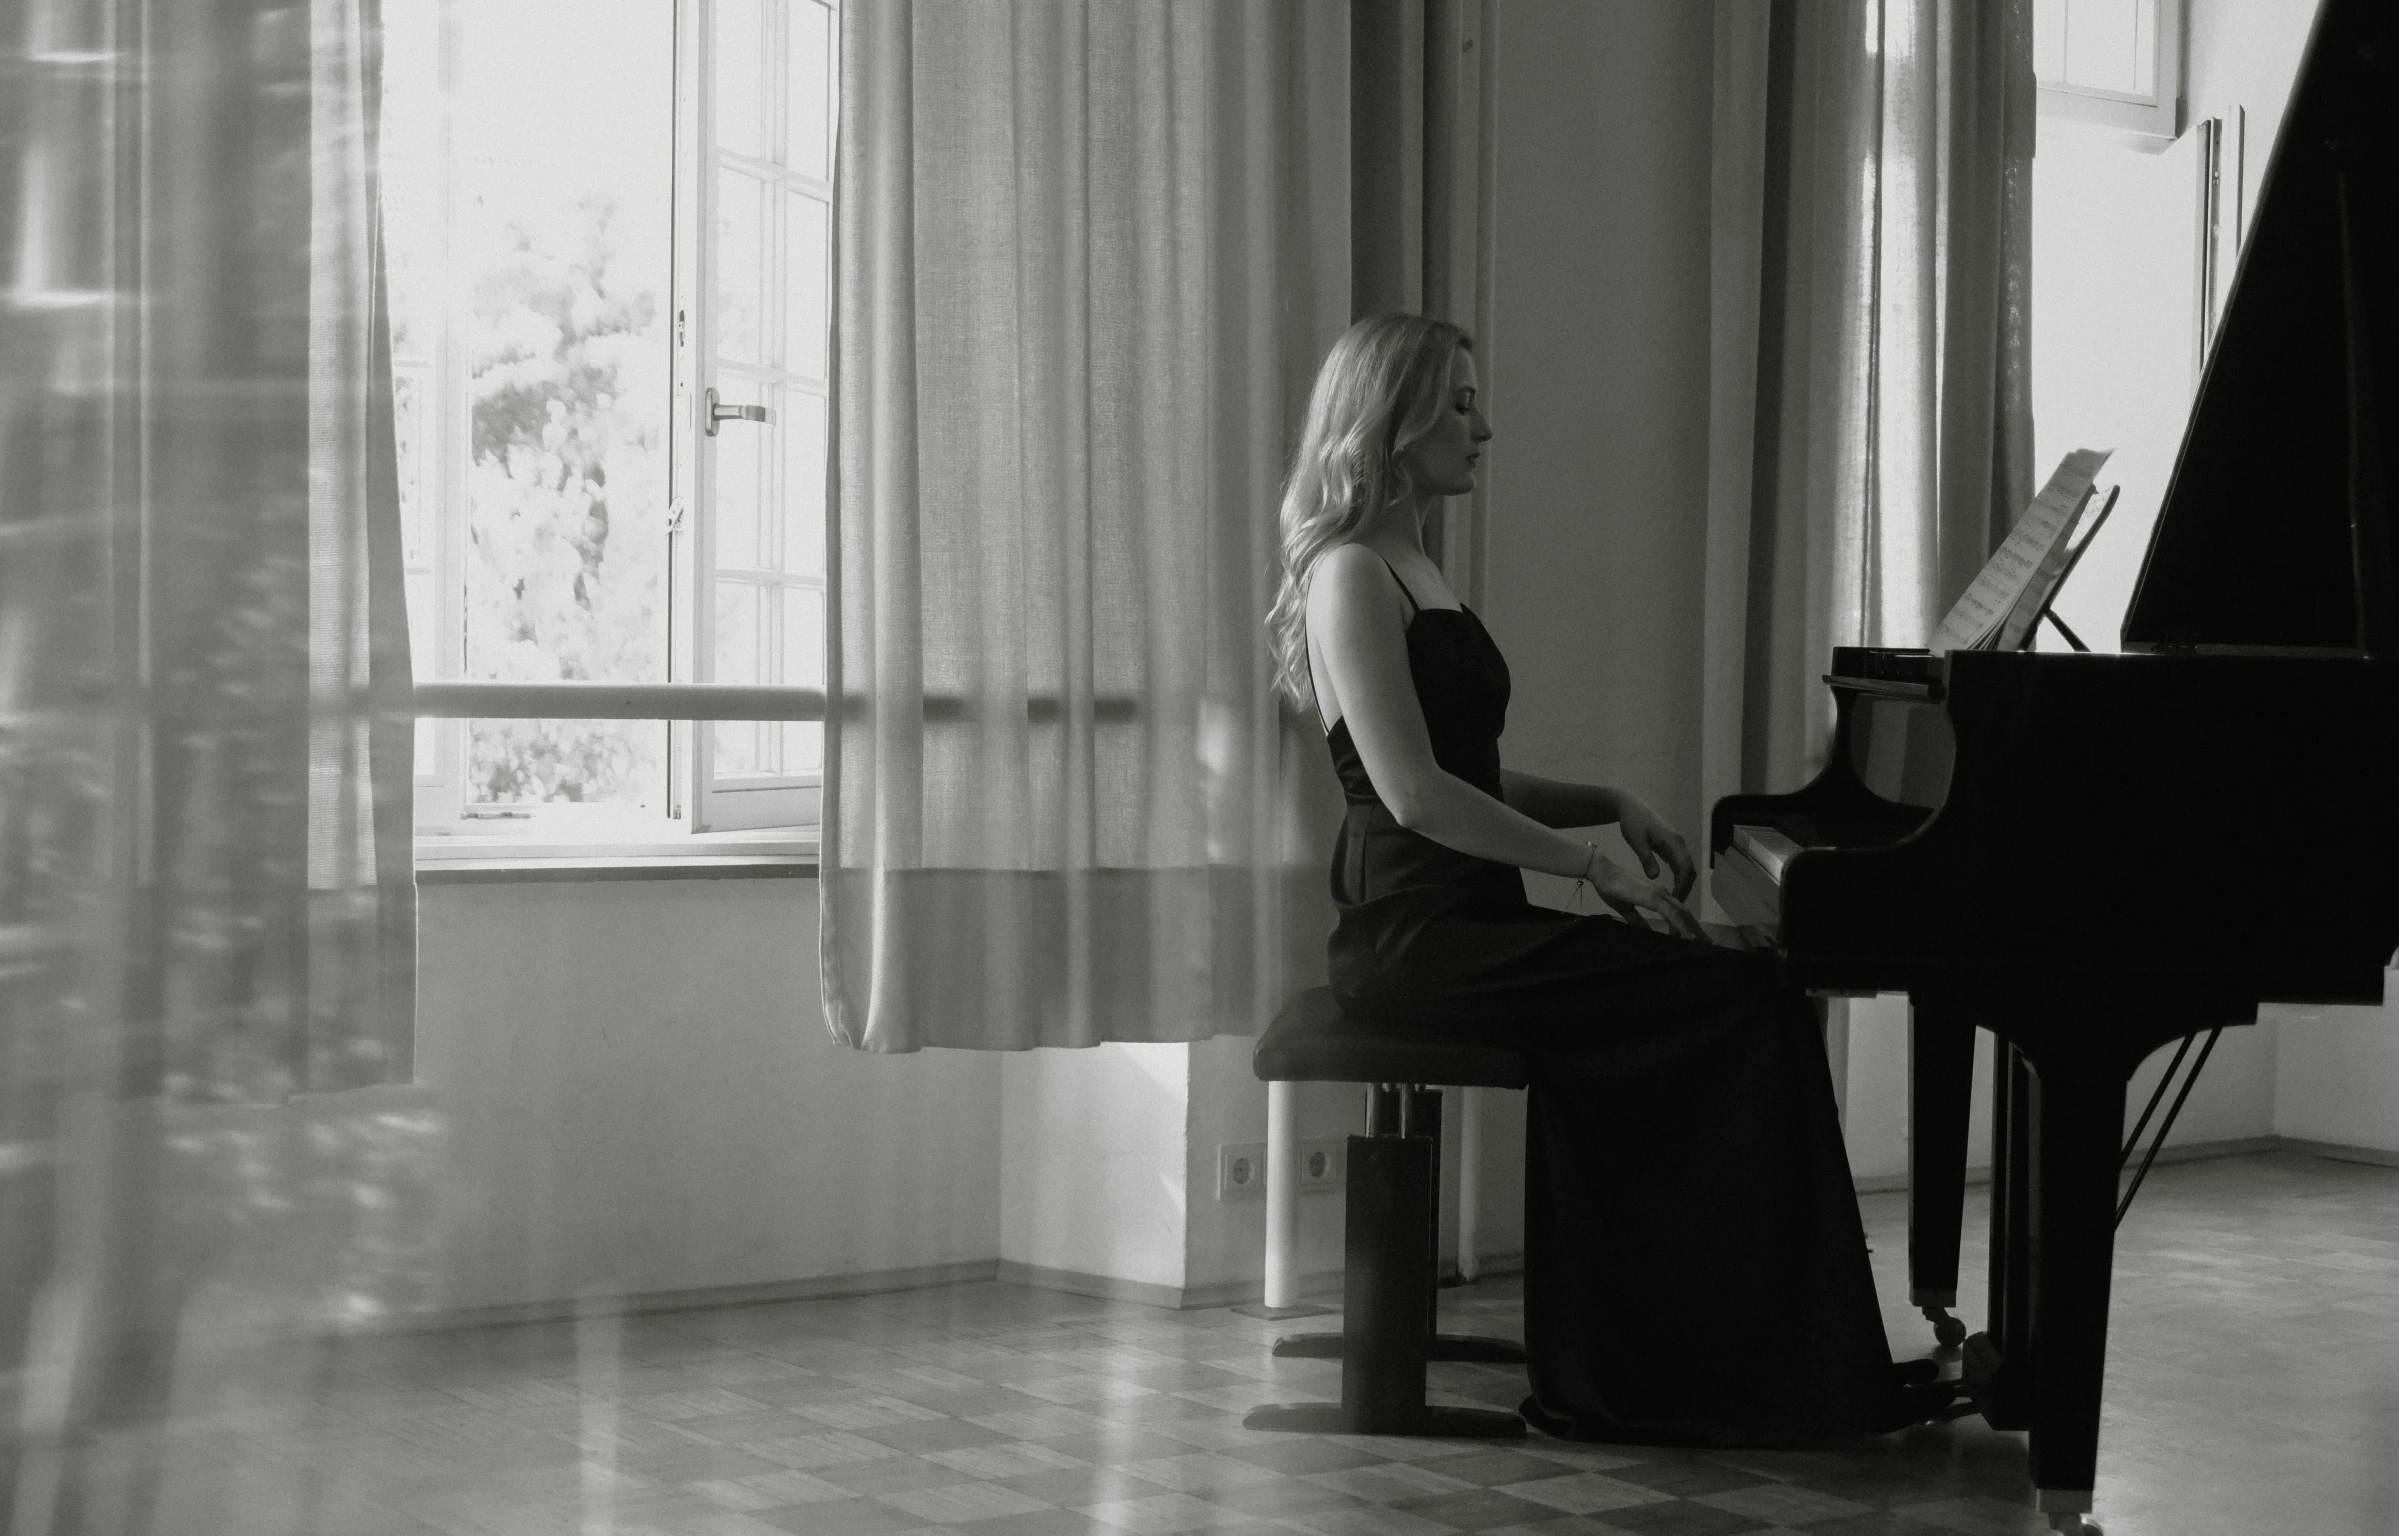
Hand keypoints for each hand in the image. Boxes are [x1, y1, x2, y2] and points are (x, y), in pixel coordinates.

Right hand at [1587, 852, 1705, 942]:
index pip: (1676, 911)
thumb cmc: (1611, 888)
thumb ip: (1637, 920)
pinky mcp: (1653, 898)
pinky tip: (1687, 936)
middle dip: (1696, 928)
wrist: (1602, 873)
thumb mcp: (1626, 909)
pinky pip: (1671, 914)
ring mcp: (1659, 894)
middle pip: (1684, 912)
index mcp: (1657, 895)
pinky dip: (1681, 926)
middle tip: (1708, 942)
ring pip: (1681, 913)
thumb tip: (1647, 932)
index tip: (1695, 937)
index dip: (1687, 924)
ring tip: (1702, 942)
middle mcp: (1662, 893)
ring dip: (1693, 928)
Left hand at [1615, 796, 1696, 900]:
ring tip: (1674, 900)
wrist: (1630, 806)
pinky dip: (1678, 877)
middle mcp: (1679, 844)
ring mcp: (1675, 845)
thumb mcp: (1637, 842)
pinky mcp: (1670, 846)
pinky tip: (1672, 888)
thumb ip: (1646, 859)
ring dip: (1683, 883)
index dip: (1682, 885)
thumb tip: (1655, 878)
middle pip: (1689, 869)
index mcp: (1673, 842)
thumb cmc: (1632, 822)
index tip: (1675, 899)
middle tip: (1676, 905)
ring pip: (1685, 868)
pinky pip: (1678, 864)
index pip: (1685, 868)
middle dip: (1685, 887)